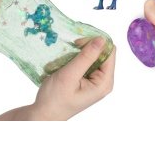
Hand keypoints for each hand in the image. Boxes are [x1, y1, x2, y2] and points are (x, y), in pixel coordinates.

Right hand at [0, 38, 115, 120]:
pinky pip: (84, 63)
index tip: (78, 43)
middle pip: (102, 54)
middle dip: (85, 49)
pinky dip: (74, 61)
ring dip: (77, 55)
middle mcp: (103, 81)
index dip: (96, 43)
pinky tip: (63, 66)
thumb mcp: (69, 75)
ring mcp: (95, 81)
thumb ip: (86, 57)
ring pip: (91, 57)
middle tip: (69, 51)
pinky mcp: (87, 81)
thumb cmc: (55, 99)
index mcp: (104, 82)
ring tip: (63, 62)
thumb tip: (101, 39)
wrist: (44, 115)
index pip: (110, 52)